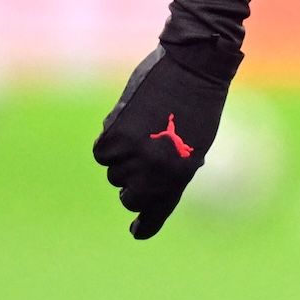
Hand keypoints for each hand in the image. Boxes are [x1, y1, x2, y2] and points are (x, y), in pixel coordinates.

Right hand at [91, 47, 229, 238]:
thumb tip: (145, 186)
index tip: (136, 231)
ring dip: (123, 156)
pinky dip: (109, 141)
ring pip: (114, 172)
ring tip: (144, 128)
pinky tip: (126, 123)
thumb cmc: (197, 104)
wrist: (193, 68)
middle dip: (132, 181)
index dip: (146, 224)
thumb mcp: (193, 145)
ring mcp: (137, 157)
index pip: (158, 210)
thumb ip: (170, 170)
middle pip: (130, 195)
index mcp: (182, 176)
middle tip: (142, 156)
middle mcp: (158, 173)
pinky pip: (102, 153)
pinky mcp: (117, 137)